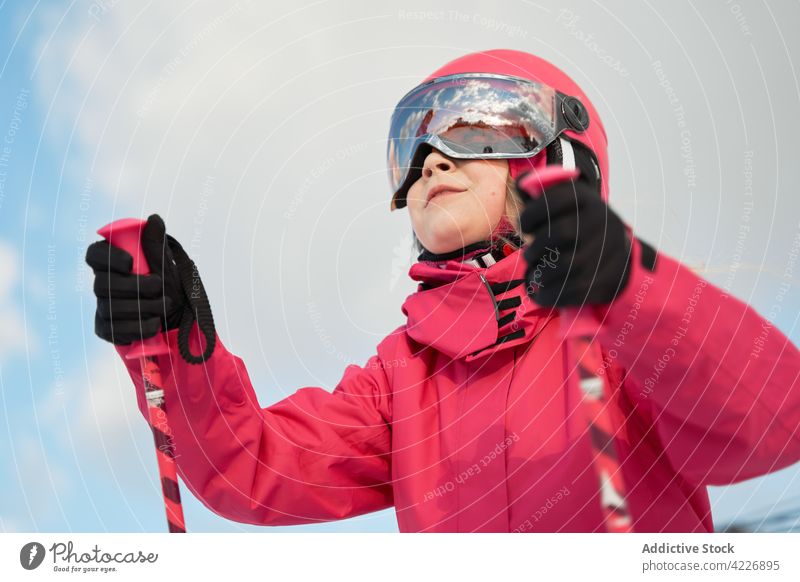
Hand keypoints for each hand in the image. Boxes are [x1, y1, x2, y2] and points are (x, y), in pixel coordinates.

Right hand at [85, 214, 186, 344]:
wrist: (176, 318)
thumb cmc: (167, 285)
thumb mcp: (165, 264)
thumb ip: (156, 244)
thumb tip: (154, 219)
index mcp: (110, 262)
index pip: (93, 254)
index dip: (108, 258)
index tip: (130, 262)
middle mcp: (101, 284)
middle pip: (102, 284)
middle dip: (136, 287)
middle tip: (160, 287)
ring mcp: (102, 307)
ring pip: (111, 308)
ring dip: (144, 307)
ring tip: (166, 304)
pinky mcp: (106, 329)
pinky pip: (114, 330)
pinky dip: (139, 327)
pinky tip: (154, 323)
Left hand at [515, 146, 632, 306]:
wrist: (616, 254)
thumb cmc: (576, 225)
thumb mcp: (561, 203)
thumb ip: (537, 191)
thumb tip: (521, 184)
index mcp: (587, 199)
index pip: (555, 200)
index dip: (531, 214)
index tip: (522, 226)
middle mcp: (602, 221)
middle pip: (562, 233)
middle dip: (536, 247)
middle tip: (529, 255)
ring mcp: (609, 251)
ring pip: (568, 264)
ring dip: (541, 272)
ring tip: (533, 273)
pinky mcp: (608, 279)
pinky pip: (574, 291)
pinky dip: (550, 294)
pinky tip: (539, 292)